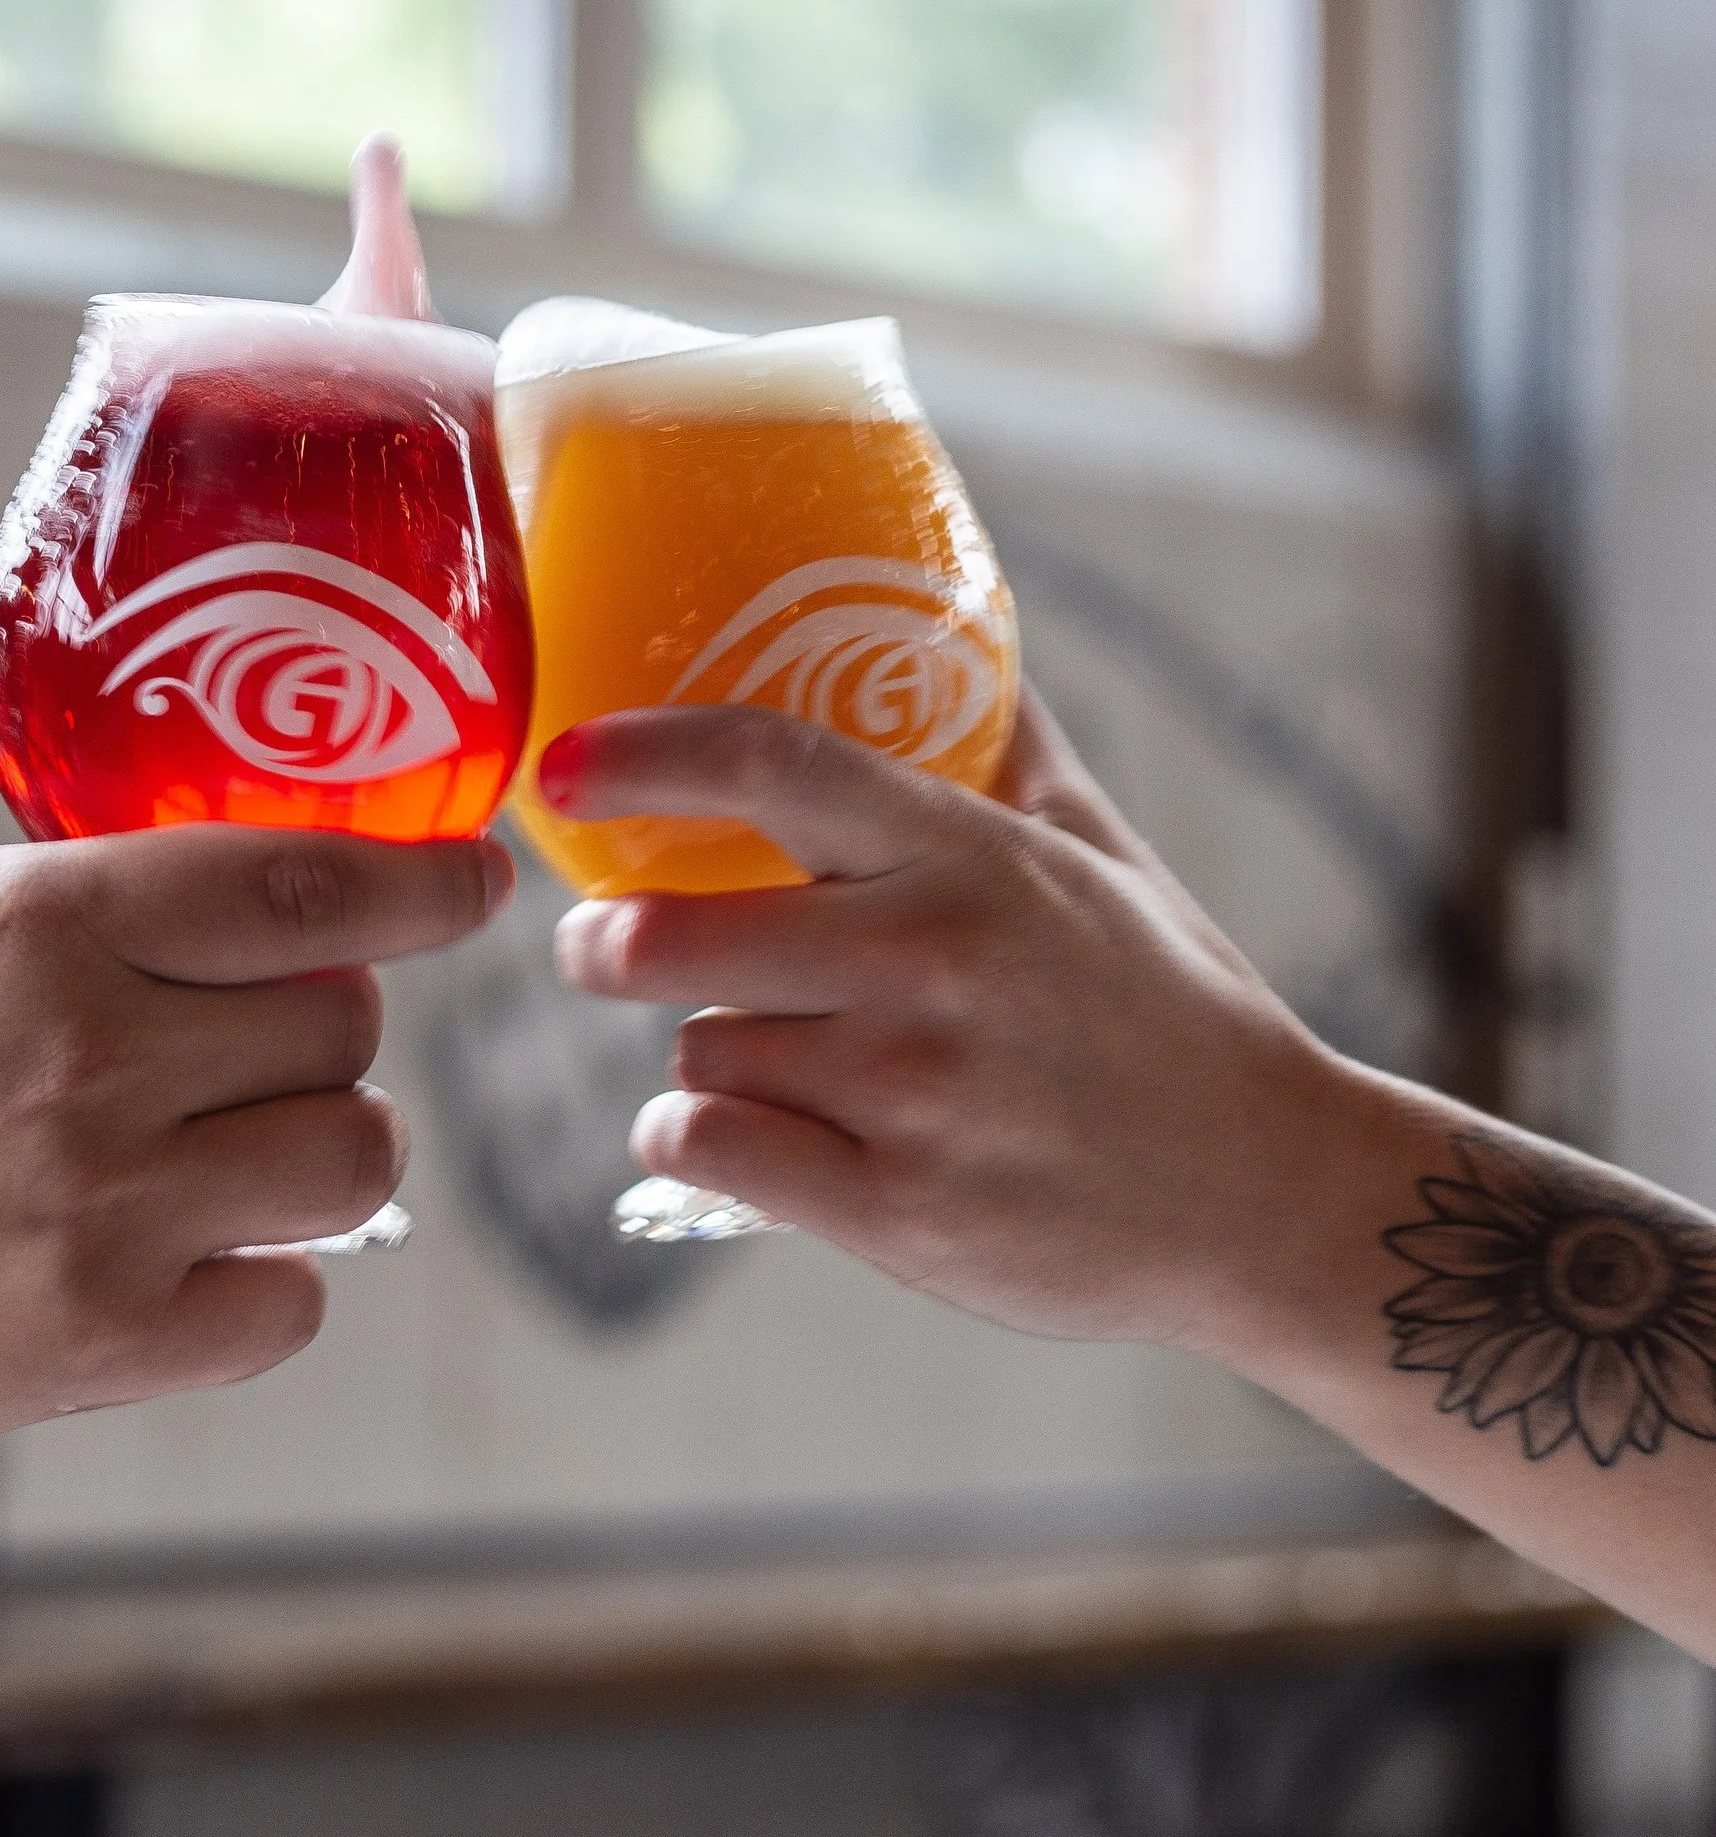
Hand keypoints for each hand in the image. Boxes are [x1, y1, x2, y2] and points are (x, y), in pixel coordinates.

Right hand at [0, 643, 509, 1462]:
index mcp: (46, 925)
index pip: (305, 881)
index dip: (423, 884)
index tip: (474, 882)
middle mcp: (95, 1060)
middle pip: (345, 1024)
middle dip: (328, 1023)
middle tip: (265, 1031)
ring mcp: (111, 1208)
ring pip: (351, 1158)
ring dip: (320, 1147)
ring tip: (246, 1140)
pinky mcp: (110, 1339)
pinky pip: (293, 1302)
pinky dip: (264, 1283)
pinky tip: (193, 1254)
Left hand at [543, 689, 1368, 1354]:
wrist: (1271, 1196)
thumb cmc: (1176, 1015)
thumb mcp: (1106, 857)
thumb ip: (1009, 751)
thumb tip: (958, 624)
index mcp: (971, 859)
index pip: (773, 762)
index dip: (644, 754)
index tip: (565, 765)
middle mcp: (930, 963)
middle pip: (676, 932)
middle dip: (608, 943)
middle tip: (602, 946)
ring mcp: (911, 1093)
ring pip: (699, 1049)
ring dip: (707, 1057)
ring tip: (782, 1067)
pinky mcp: (898, 1212)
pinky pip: (714, 1149)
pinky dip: (699, 1143)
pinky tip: (740, 1139)